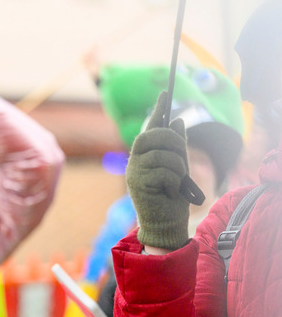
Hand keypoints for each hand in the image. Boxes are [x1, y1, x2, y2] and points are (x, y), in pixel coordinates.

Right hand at [126, 91, 192, 250]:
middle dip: (175, 142)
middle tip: (182, 158)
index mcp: (143, 156)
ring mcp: (134, 172)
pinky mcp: (138, 184)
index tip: (165, 92)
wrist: (164, 224)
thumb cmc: (171, 198)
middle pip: (156, 136)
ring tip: (176, 183)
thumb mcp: (179, 168)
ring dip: (179, 168)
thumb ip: (176, 147)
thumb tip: (177, 120)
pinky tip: (170, 192)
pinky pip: (165, 171)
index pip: (150, 128)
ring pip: (165, 154)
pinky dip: (175, 181)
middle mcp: (135, 161)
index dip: (158, 111)